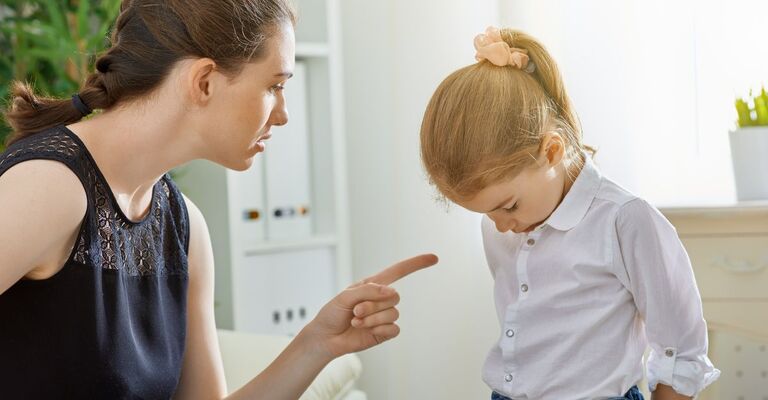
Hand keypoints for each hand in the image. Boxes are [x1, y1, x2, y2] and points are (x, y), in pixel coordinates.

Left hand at [300, 254, 438, 359]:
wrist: (325, 338)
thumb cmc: (332, 314)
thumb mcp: (345, 296)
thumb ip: (368, 291)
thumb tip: (391, 292)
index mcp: (372, 285)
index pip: (398, 271)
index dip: (416, 264)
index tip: (434, 258)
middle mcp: (381, 300)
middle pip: (394, 296)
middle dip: (373, 304)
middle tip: (356, 311)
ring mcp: (383, 316)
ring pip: (393, 313)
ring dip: (373, 318)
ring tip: (356, 321)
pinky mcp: (384, 332)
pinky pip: (394, 329)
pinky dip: (380, 329)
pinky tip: (366, 330)